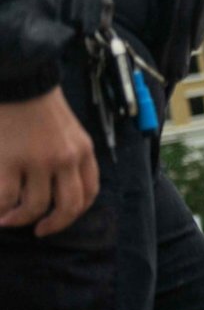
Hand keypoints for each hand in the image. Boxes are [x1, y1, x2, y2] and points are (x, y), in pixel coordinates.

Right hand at [0, 86, 98, 236]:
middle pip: (68, 207)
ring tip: (6, 219)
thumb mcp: (69, 129)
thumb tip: (58, 186)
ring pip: (34, 207)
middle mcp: (66, 159)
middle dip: (54, 225)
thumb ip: (70, 154)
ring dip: (19, 220)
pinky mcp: (9, 161)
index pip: (89, 192)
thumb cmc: (39, 103)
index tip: (60, 219)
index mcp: (83, 150)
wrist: (20, 79)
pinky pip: (5, 198)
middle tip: (39, 230)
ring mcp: (38, 161)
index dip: (75, 212)